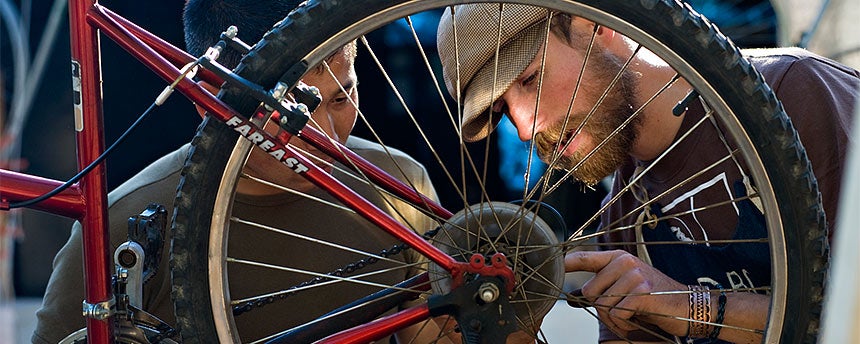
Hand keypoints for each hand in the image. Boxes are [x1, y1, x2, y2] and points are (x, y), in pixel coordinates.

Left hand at [564, 250, 688, 336]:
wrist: (688, 306)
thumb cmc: (653, 298)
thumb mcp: (625, 288)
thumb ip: (601, 289)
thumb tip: (573, 298)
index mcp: (618, 258)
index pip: (585, 258)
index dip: (566, 262)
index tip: (551, 263)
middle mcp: (624, 262)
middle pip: (590, 291)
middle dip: (601, 307)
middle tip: (621, 310)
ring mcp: (634, 275)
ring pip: (602, 305)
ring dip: (614, 318)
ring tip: (631, 315)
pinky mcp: (642, 292)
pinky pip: (617, 314)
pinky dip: (624, 323)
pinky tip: (638, 318)